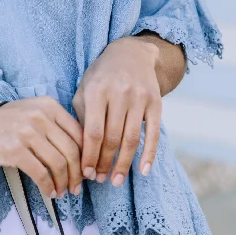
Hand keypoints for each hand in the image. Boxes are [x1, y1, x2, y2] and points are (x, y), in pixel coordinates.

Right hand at [0, 96, 83, 198]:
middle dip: (78, 174)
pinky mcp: (15, 150)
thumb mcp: (34, 112)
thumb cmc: (8, 122)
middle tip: (77, 187)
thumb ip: (56, 125)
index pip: (78, 133)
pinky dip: (48, 187)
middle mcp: (40, 116)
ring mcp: (27, 132)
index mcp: (49, 105)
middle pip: (71, 151)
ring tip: (61, 192)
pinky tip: (49, 192)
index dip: (86, 156)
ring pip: (58, 164)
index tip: (86, 171)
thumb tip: (81, 154)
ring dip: (63, 183)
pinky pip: (41, 174)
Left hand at [72, 37, 161, 186]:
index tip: (86, 172)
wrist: (131, 53)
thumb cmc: (102, 76)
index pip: (93, 131)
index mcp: (97, 91)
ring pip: (131, 139)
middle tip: (100, 180)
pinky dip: (149, 155)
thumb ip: (81, 116)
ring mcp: (139, 98)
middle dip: (105, 163)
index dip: (90, 155)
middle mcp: (119, 94)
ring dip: (124, 164)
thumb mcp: (85, 88)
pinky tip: (143, 171)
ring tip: (116, 181)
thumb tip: (80, 151)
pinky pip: (153, 133)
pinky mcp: (155, 103)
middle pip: (112, 138)